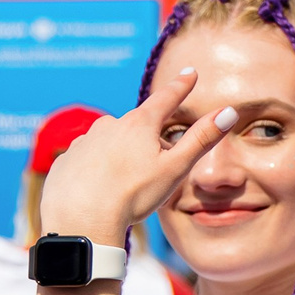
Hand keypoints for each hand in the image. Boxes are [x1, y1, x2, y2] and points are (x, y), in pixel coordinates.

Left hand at [38, 68, 236, 241]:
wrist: (82, 221)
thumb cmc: (133, 195)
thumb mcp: (175, 168)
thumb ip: (202, 139)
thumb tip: (228, 111)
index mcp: (139, 124)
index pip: (166, 98)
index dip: (181, 86)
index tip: (190, 73)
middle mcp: (109, 125)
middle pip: (137, 128)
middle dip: (148, 142)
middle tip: (153, 172)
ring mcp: (84, 141)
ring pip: (111, 144)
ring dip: (120, 157)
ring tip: (124, 187)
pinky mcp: (66, 160)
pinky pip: (87, 160)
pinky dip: (96, 171)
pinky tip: (99, 191)